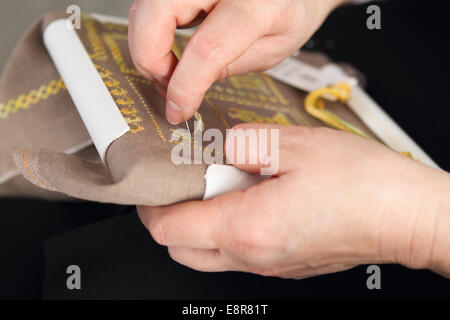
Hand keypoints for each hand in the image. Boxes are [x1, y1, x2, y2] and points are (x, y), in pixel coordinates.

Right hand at [128, 0, 347, 123]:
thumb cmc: (292, 10)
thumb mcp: (272, 49)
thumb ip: (229, 67)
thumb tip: (187, 87)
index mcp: (257, 4)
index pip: (208, 48)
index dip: (185, 86)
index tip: (179, 110)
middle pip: (157, 15)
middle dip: (151, 61)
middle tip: (167, 87)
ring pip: (144, 10)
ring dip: (147, 49)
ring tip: (170, 73)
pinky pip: (151, 6)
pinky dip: (150, 34)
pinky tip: (167, 51)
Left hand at [137, 124, 449, 278]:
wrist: (404, 215)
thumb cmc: (361, 186)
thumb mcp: (293, 145)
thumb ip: (243, 142)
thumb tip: (219, 145)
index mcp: (246, 228)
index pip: (169, 229)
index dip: (151, 205)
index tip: (154, 182)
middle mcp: (253, 256)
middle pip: (181, 249)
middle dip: (170, 216)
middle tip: (187, 181)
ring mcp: (268, 266)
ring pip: (207, 255)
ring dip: (199, 222)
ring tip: (223, 186)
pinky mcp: (283, 264)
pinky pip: (237, 254)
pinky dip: (227, 229)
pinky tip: (250, 198)